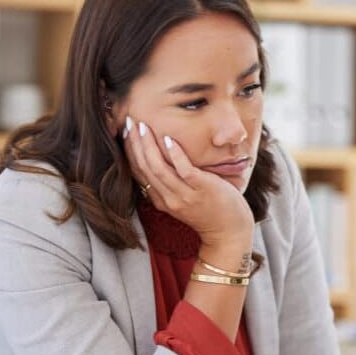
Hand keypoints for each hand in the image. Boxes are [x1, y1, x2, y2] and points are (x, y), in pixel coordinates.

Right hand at [123, 117, 253, 248]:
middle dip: (134, 144)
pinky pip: (184, 170)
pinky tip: (168, 139)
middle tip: (129, 122)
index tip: (126, 132)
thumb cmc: (210, 211)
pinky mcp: (202, 189)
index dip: (129, 152)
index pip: (139, 173)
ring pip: (159, 168)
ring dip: (148, 146)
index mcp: (161, 200)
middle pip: (145, 168)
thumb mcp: (183, 200)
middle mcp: (169, 199)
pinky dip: (174, 154)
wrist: (229, 232)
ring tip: (143, 127)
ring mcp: (185, 195)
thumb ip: (171, 184)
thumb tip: (161, 159)